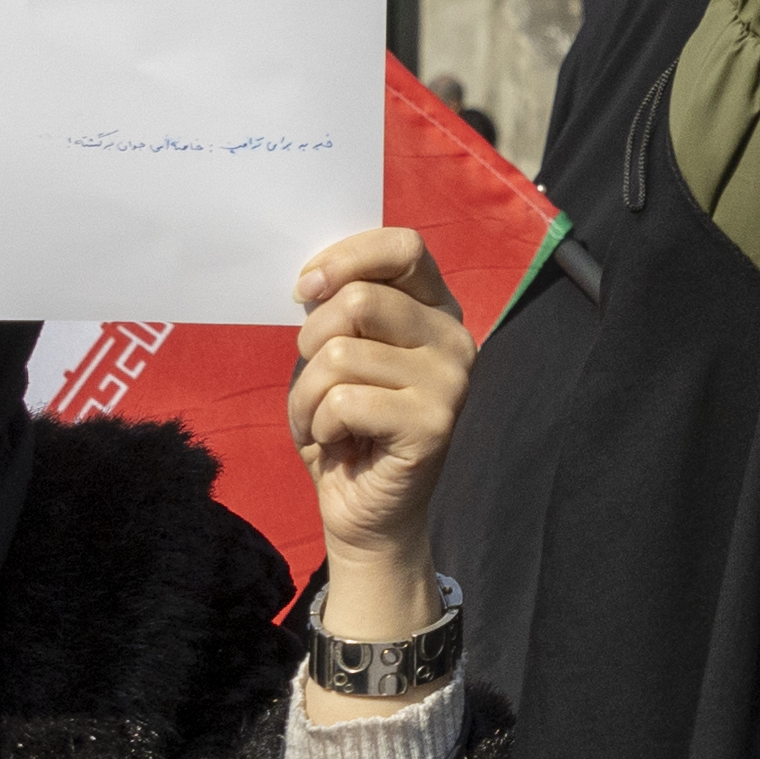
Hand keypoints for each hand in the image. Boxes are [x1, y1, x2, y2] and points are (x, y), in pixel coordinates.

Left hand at [287, 226, 466, 655]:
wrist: (365, 512)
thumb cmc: (346, 424)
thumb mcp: (336, 350)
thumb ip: (338, 307)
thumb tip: (312, 280)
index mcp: (436, 309)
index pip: (403, 246)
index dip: (344, 259)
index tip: (305, 290)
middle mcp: (454, 338)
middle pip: (362, 299)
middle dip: (312, 340)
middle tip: (315, 378)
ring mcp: (450, 382)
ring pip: (340, 354)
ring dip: (307, 395)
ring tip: (324, 420)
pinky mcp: (433, 424)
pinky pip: (342, 401)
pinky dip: (318, 425)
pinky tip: (338, 443)